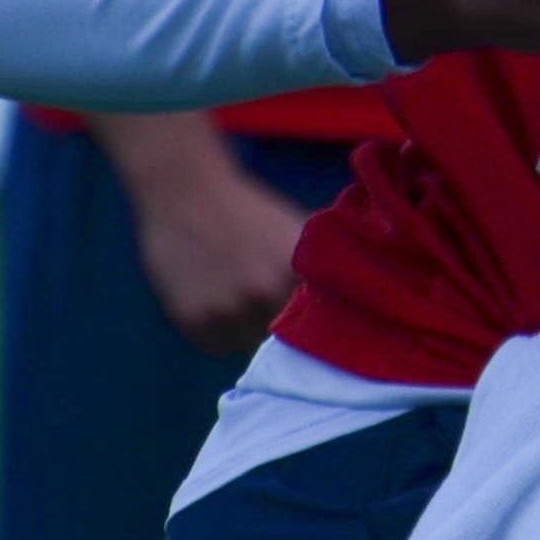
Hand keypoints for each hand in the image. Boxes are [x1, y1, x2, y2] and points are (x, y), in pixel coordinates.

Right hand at [91, 108, 306, 352]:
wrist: (188, 193)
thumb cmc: (248, 211)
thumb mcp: (296, 231)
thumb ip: (322, 268)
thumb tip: (351, 301)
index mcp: (294, 272)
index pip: (316, 322)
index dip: (309, 320)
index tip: (302, 311)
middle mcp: (263, 293)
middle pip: (282, 338)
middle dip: (276, 325)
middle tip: (263, 302)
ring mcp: (226, 309)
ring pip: (248, 346)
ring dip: (245, 330)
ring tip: (236, 298)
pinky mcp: (192, 319)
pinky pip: (217, 346)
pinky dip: (217, 332)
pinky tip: (213, 300)